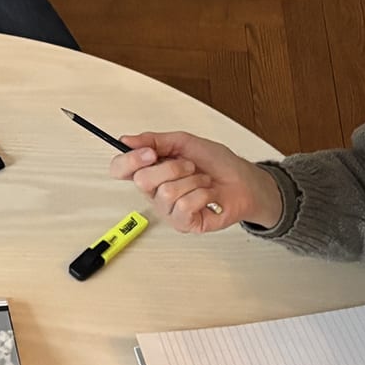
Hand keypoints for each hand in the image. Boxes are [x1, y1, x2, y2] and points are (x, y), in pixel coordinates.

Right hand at [108, 131, 282, 232]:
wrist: (244, 181)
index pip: (120, 169)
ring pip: (166, 193)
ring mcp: (168, 210)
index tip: (150, 152)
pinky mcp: (185, 224)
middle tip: (189, 166)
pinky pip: (184, 207)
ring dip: (192, 181)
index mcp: (150, 170)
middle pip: (142, 180)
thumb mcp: (184, 142)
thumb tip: (126, 140)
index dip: (129, 160)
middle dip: (172, 167)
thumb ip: (154, 140)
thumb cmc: (217, 163)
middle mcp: (155, 192)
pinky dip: (201, 195)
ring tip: (202, 181)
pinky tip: (207, 196)